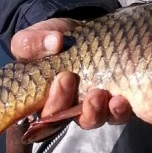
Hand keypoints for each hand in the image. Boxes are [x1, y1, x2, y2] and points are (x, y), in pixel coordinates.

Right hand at [11, 18, 132, 130]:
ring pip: (93, 119)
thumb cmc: (52, 39)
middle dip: (71, 104)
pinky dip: (119, 110)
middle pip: (68, 120)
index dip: (52, 107)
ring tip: (99, 94)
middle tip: (71, 79)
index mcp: (43, 99)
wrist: (81, 32)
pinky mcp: (113, 101)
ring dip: (96, 111)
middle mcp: (67, 108)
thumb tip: (54, 42)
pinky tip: (120, 99)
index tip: (61, 80)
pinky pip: (117, 114)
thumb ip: (31, 42)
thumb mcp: (34, 38)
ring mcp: (91, 106)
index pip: (42, 118)